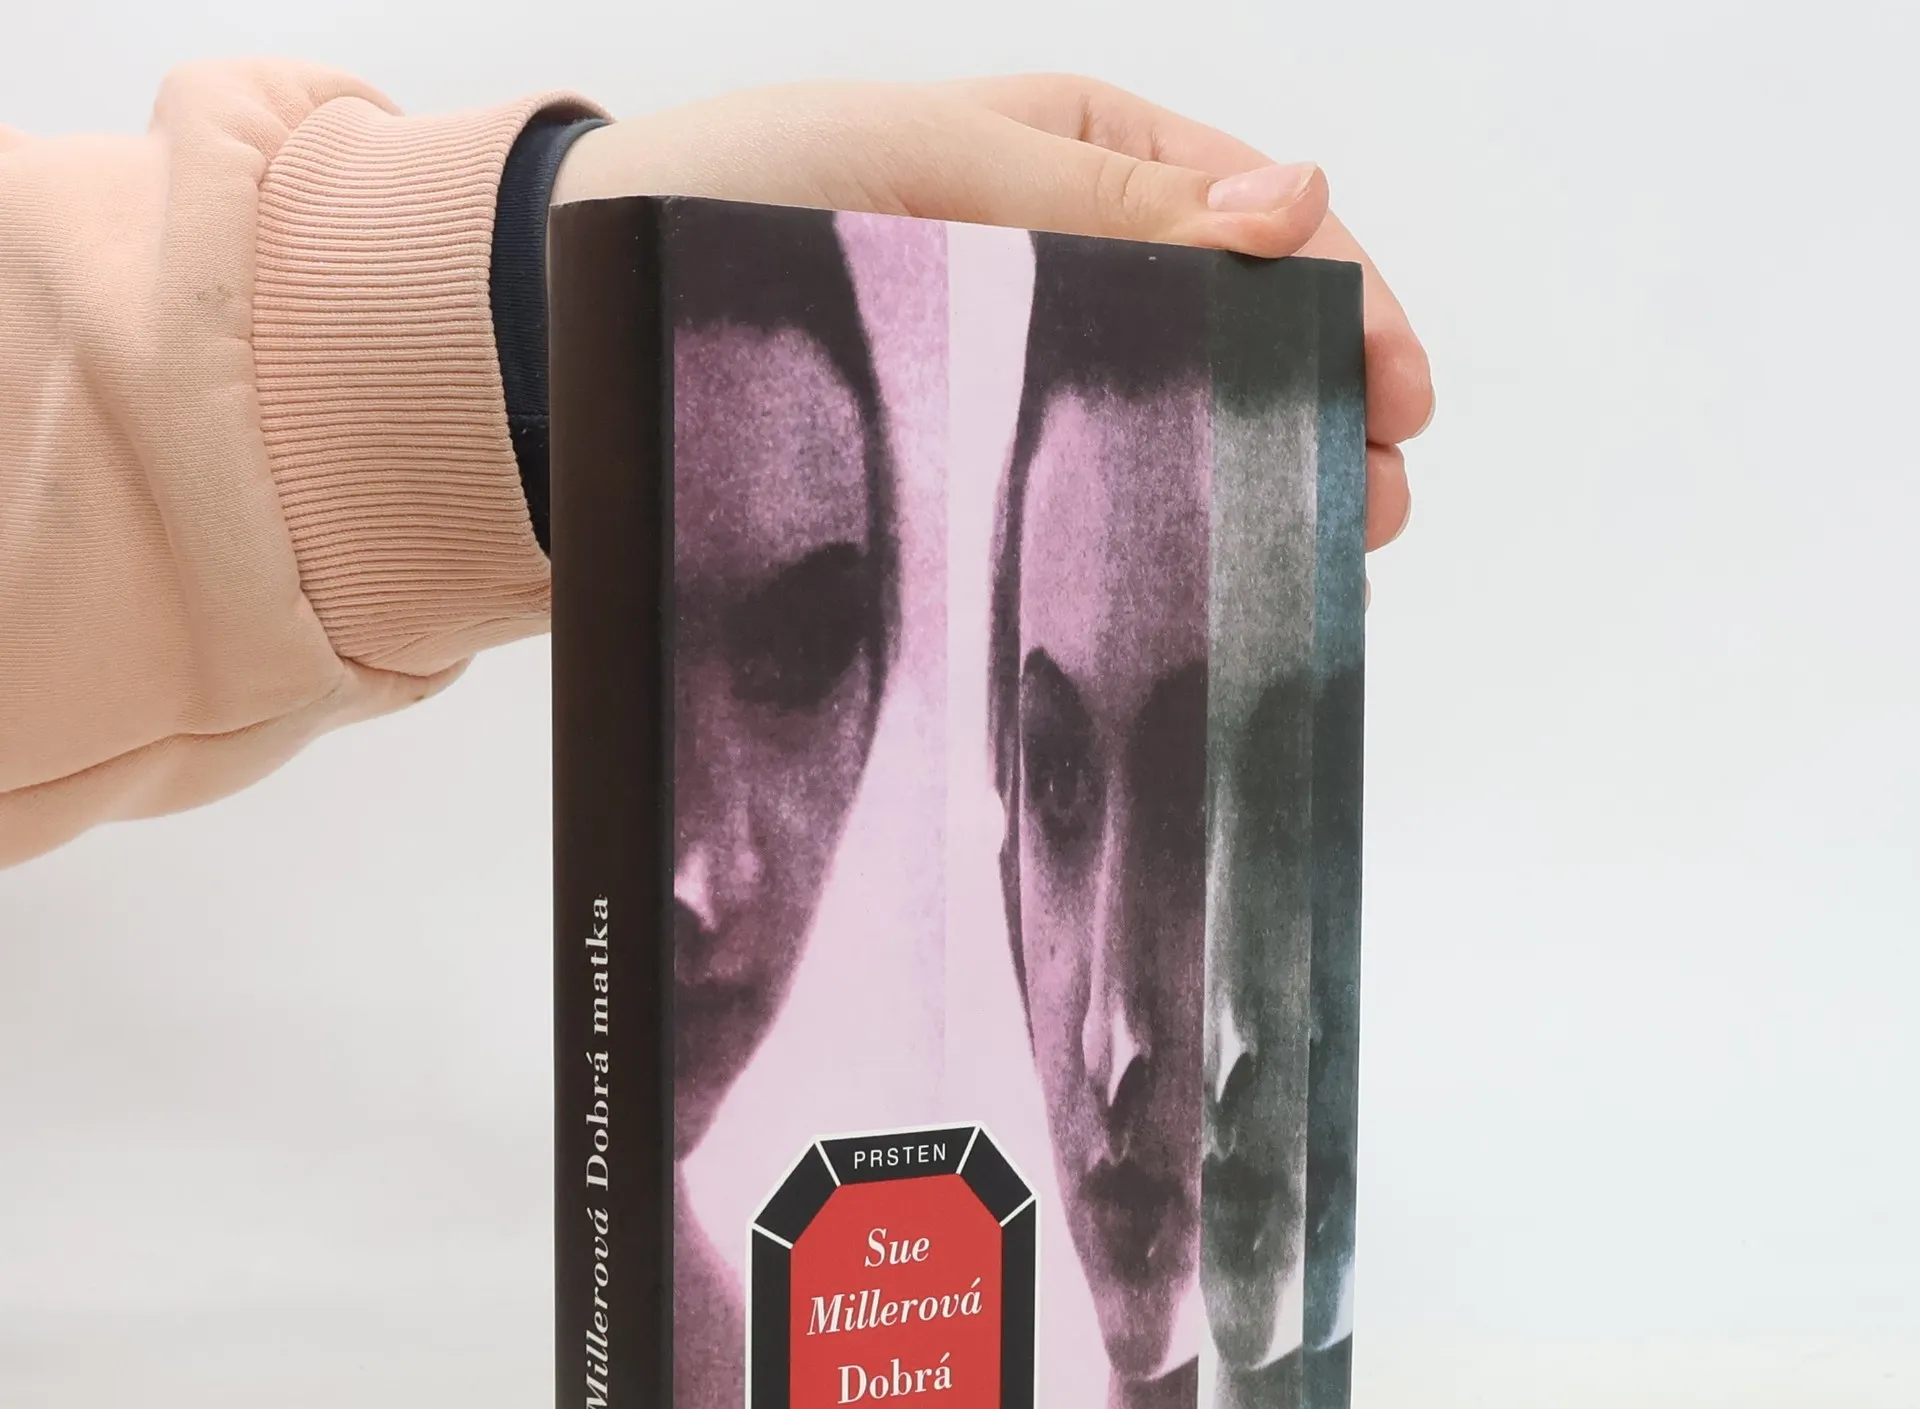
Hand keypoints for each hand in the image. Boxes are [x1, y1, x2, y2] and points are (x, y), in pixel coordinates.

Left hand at [555, 75, 1430, 551]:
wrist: (586, 322)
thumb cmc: (735, 206)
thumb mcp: (933, 168)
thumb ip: (1109, 206)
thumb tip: (1291, 207)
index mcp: (1075, 152)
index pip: (1255, 212)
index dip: (1344, 296)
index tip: (1399, 387)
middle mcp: (1066, 256)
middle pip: (1238, 325)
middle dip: (1321, 402)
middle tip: (1379, 494)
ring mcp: (1020, 362)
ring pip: (1177, 411)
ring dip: (1261, 472)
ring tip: (1328, 549)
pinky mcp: (967, 455)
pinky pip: (1088, 481)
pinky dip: (1160, 524)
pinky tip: (1208, 572)